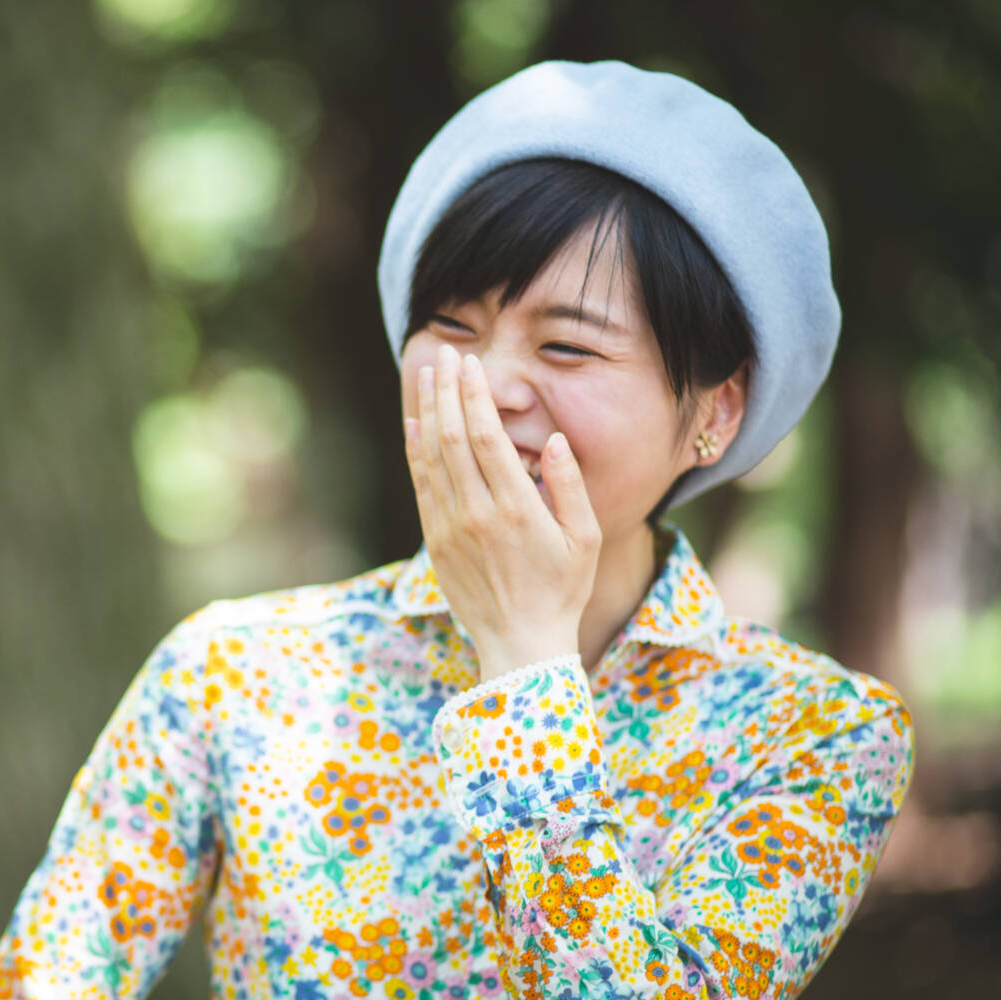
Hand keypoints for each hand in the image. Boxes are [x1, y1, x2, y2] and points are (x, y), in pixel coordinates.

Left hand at [403, 344, 598, 679]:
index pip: (486, 436)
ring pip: (431, 456)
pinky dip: (416, 449)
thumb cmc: (562, 591)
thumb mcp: (584, 540)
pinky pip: (422, 484)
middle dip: (447, 391)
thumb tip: (555, 440)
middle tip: (445, 355)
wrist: (520, 644)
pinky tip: (415, 422)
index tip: (471, 365)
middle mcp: (477, 513)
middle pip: (452, 437)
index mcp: (517, 508)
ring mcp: (450, 527)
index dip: (474, 395)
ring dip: (427, 411)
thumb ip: (570, 487)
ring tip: (427, 375)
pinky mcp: (436, 540)